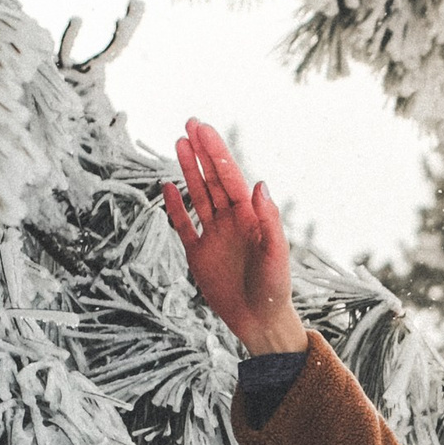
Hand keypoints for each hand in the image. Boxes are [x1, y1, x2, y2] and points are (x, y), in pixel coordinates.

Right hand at [162, 117, 306, 356]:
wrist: (259, 321)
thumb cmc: (274, 289)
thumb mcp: (275, 254)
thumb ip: (269, 220)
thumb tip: (259, 184)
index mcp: (250, 217)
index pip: (229, 177)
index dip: (216, 152)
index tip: (203, 129)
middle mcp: (231, 221)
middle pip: (213, 179)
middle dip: (202, 152)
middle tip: (190, 123)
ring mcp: (213, 235)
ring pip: (198, 195)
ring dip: (189, 170)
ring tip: (179, 143)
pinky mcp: (198, 254)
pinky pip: (183, 225)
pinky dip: (175, 206)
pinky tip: (167, 186)